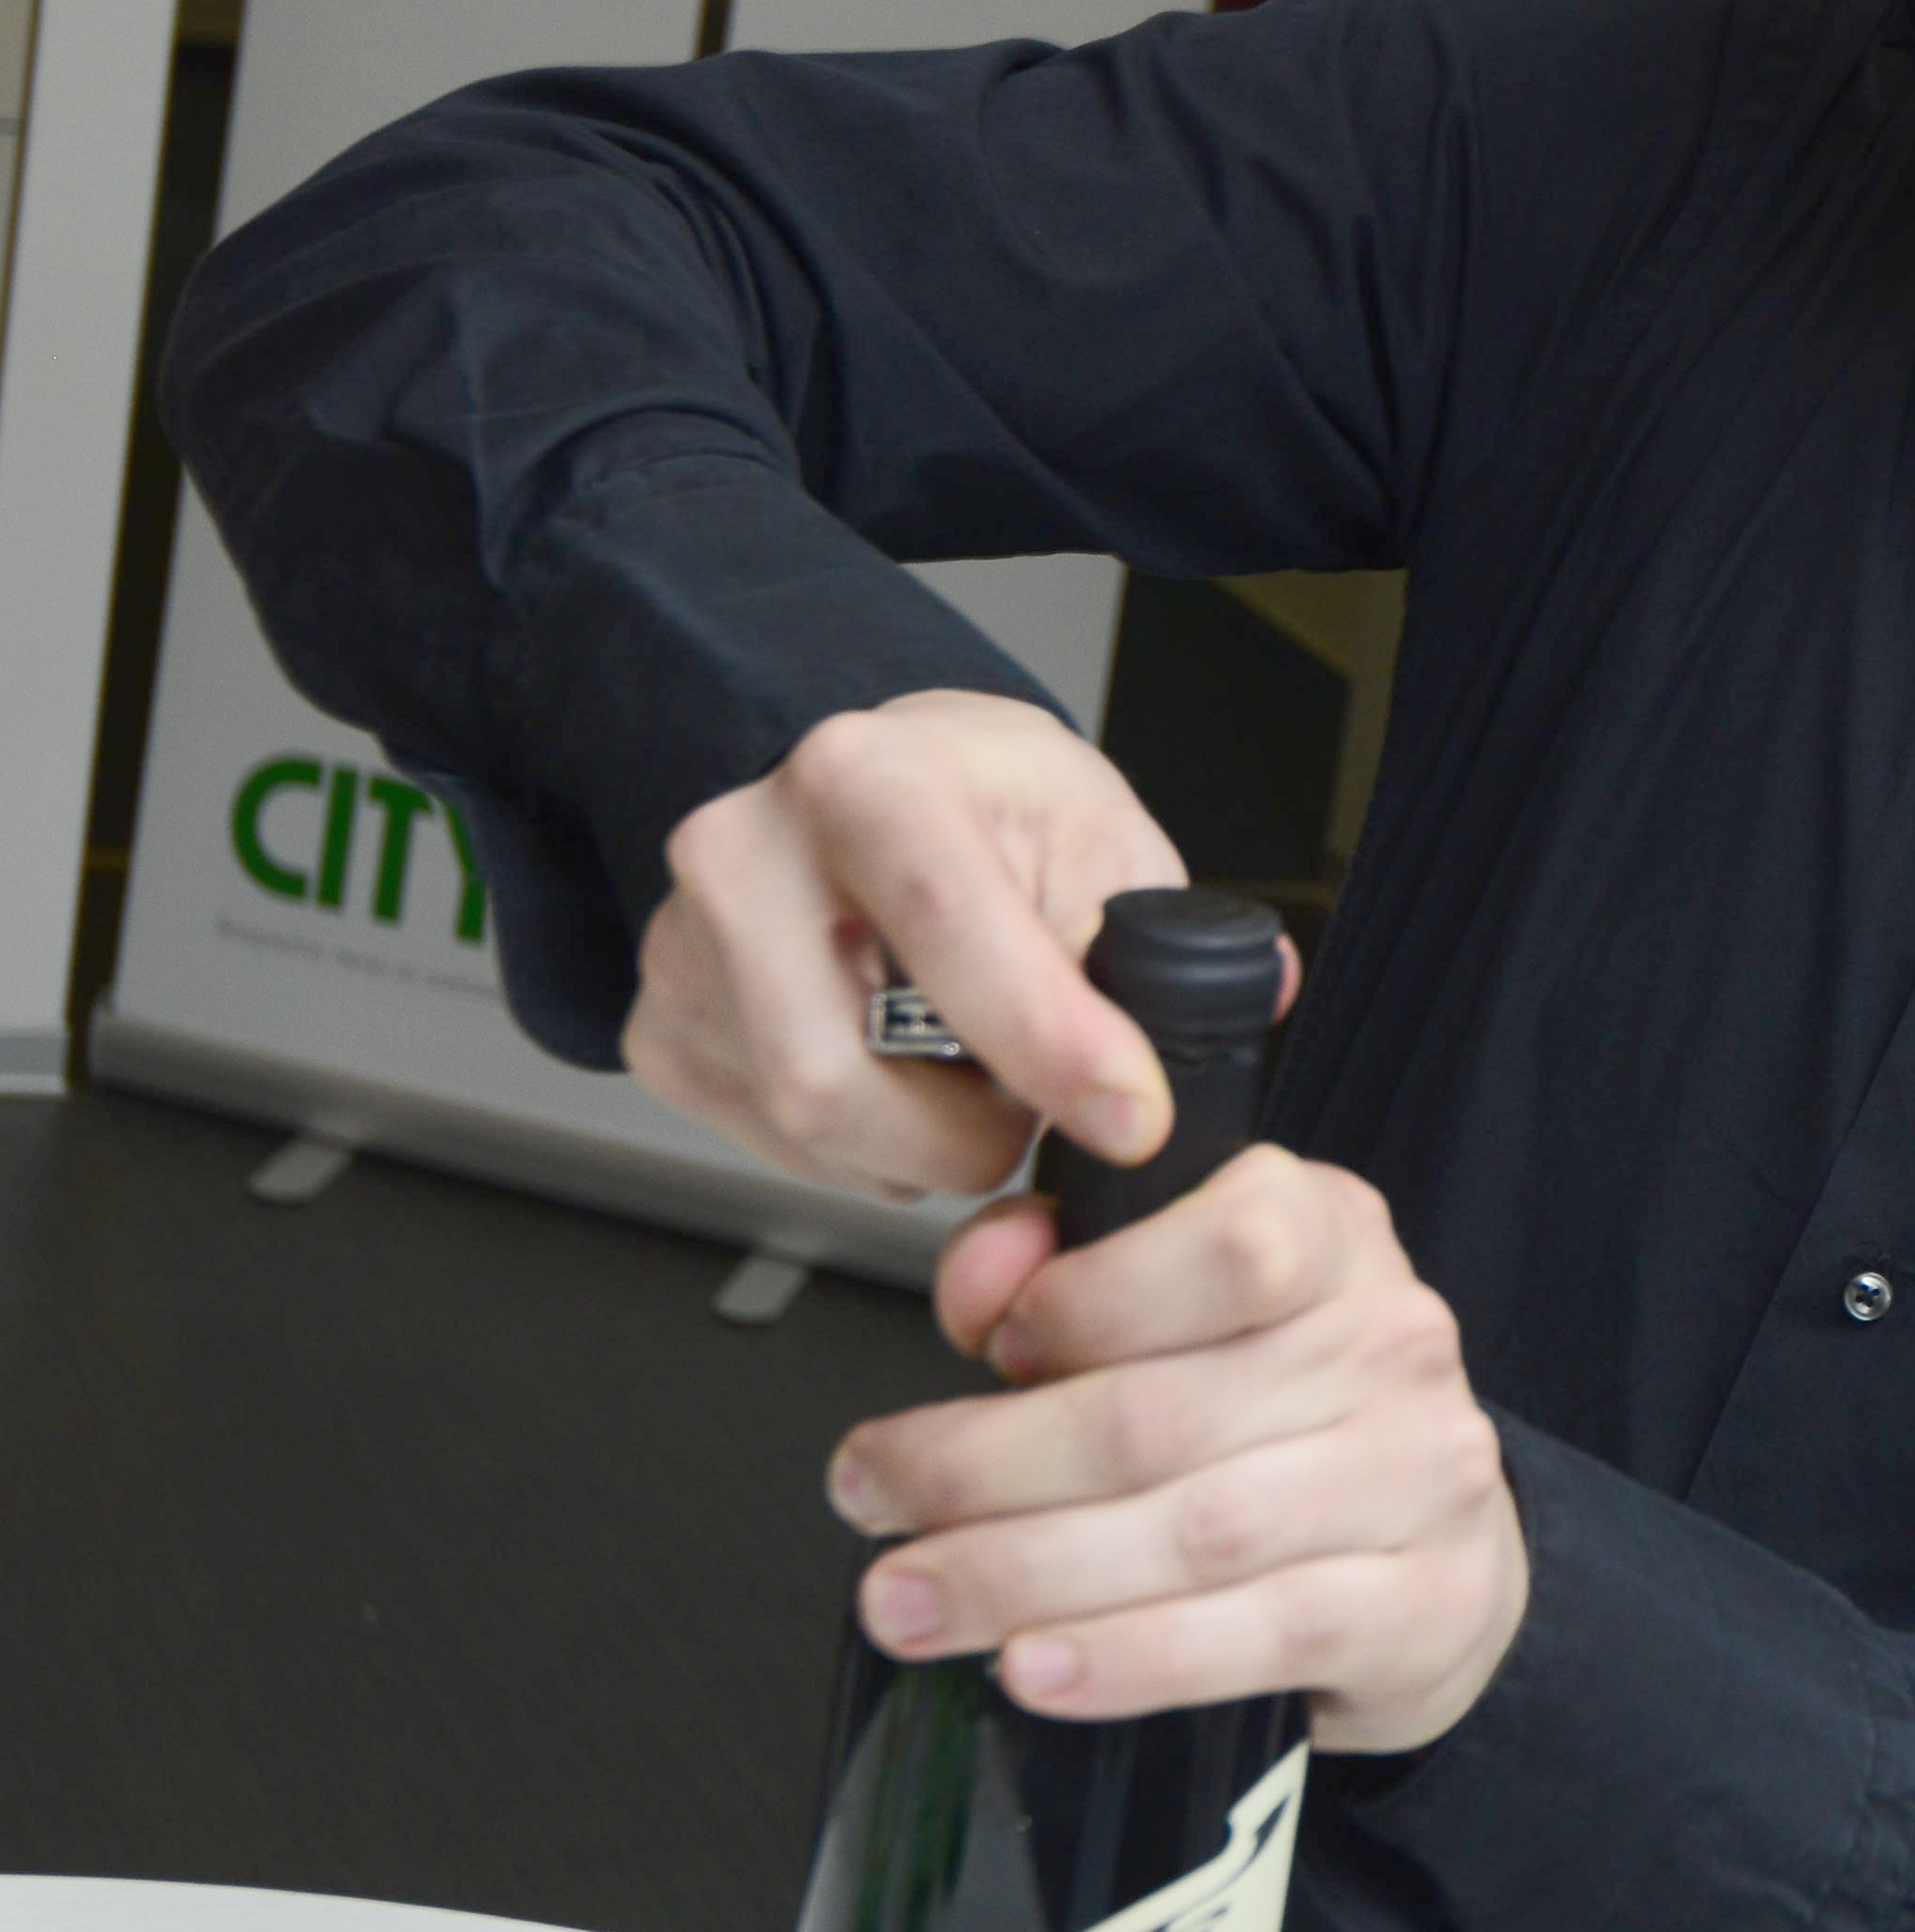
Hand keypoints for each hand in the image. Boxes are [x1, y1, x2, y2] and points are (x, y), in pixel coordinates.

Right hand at [628, 687, 1211, 1204]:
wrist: (874, 795)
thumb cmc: (984, 807)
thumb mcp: (1096, 832)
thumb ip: (1154, 928)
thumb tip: (1237, 997)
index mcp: (865, 778)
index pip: (944, 922)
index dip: (1044, 1039)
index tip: (1130, 1116)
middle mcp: (744, 854)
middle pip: (840, 1078)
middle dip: (975, 1129)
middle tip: (1036, 1096)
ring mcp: (682, 952)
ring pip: (817, 1135)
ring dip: (930, 1144)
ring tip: (968, 1067)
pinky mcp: (661, 1036)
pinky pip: (784, 1153)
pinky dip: (873, 1150)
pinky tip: (899, 1076)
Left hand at [827, 1149, 1527, 1752]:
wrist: (1438, 1554)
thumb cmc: (1278, 1415)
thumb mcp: (1183, 1305)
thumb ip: (1063, 1267)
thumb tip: (984, 1275)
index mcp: (1332, 1237)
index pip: (1230, 1245)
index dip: (1088, 1301)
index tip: (988, 1347)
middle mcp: (1391, 1344)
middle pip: (1163, 1415)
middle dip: (983, 1467)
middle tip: (872, 1500)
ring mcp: (1421, 1478)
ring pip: (1194, 1534)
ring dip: (1021, 1576)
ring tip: (910, 1601)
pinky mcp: (1423, 1607)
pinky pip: (1255, 1636)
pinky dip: (1126, 1659)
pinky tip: (1032, 1666)